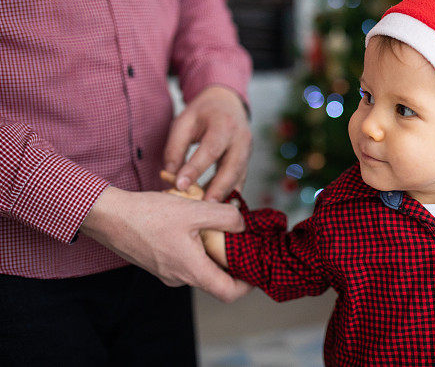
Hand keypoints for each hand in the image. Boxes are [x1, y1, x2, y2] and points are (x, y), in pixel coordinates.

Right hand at [80, 185, 251, 301]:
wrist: (108, 216)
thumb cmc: (148, 215)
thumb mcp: (194, 210)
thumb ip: (225, 217)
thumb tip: (242, 225)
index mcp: (191, 271)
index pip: (228, 292)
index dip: (247, 284)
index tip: (257, 268)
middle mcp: (179, 278)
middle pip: (216, 279)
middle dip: (231, 261)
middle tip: (242, 239)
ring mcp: (167, 272)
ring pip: (200, 267)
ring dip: (212, 250)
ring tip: (218, 226)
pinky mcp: (158, 263)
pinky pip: (185, 260)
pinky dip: (196, 247)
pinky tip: (195, 224)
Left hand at [163, 85, 250, 201]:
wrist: (227, 103)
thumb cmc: (202, 113)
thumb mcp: (184, 121)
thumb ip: (176, 147)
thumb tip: (171, 175)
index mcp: (224, 124)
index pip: (210, 149)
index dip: (196, 169)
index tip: (180, 186)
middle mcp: (241, 138)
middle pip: (233, 166)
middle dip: (219, 188)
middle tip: (204, 207)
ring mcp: (248, 150)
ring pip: (239, 176)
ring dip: (225, 195)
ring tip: (210, 212)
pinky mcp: (247, 161)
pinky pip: (240, 180)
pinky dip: (229, 193)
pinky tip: (216, 205)